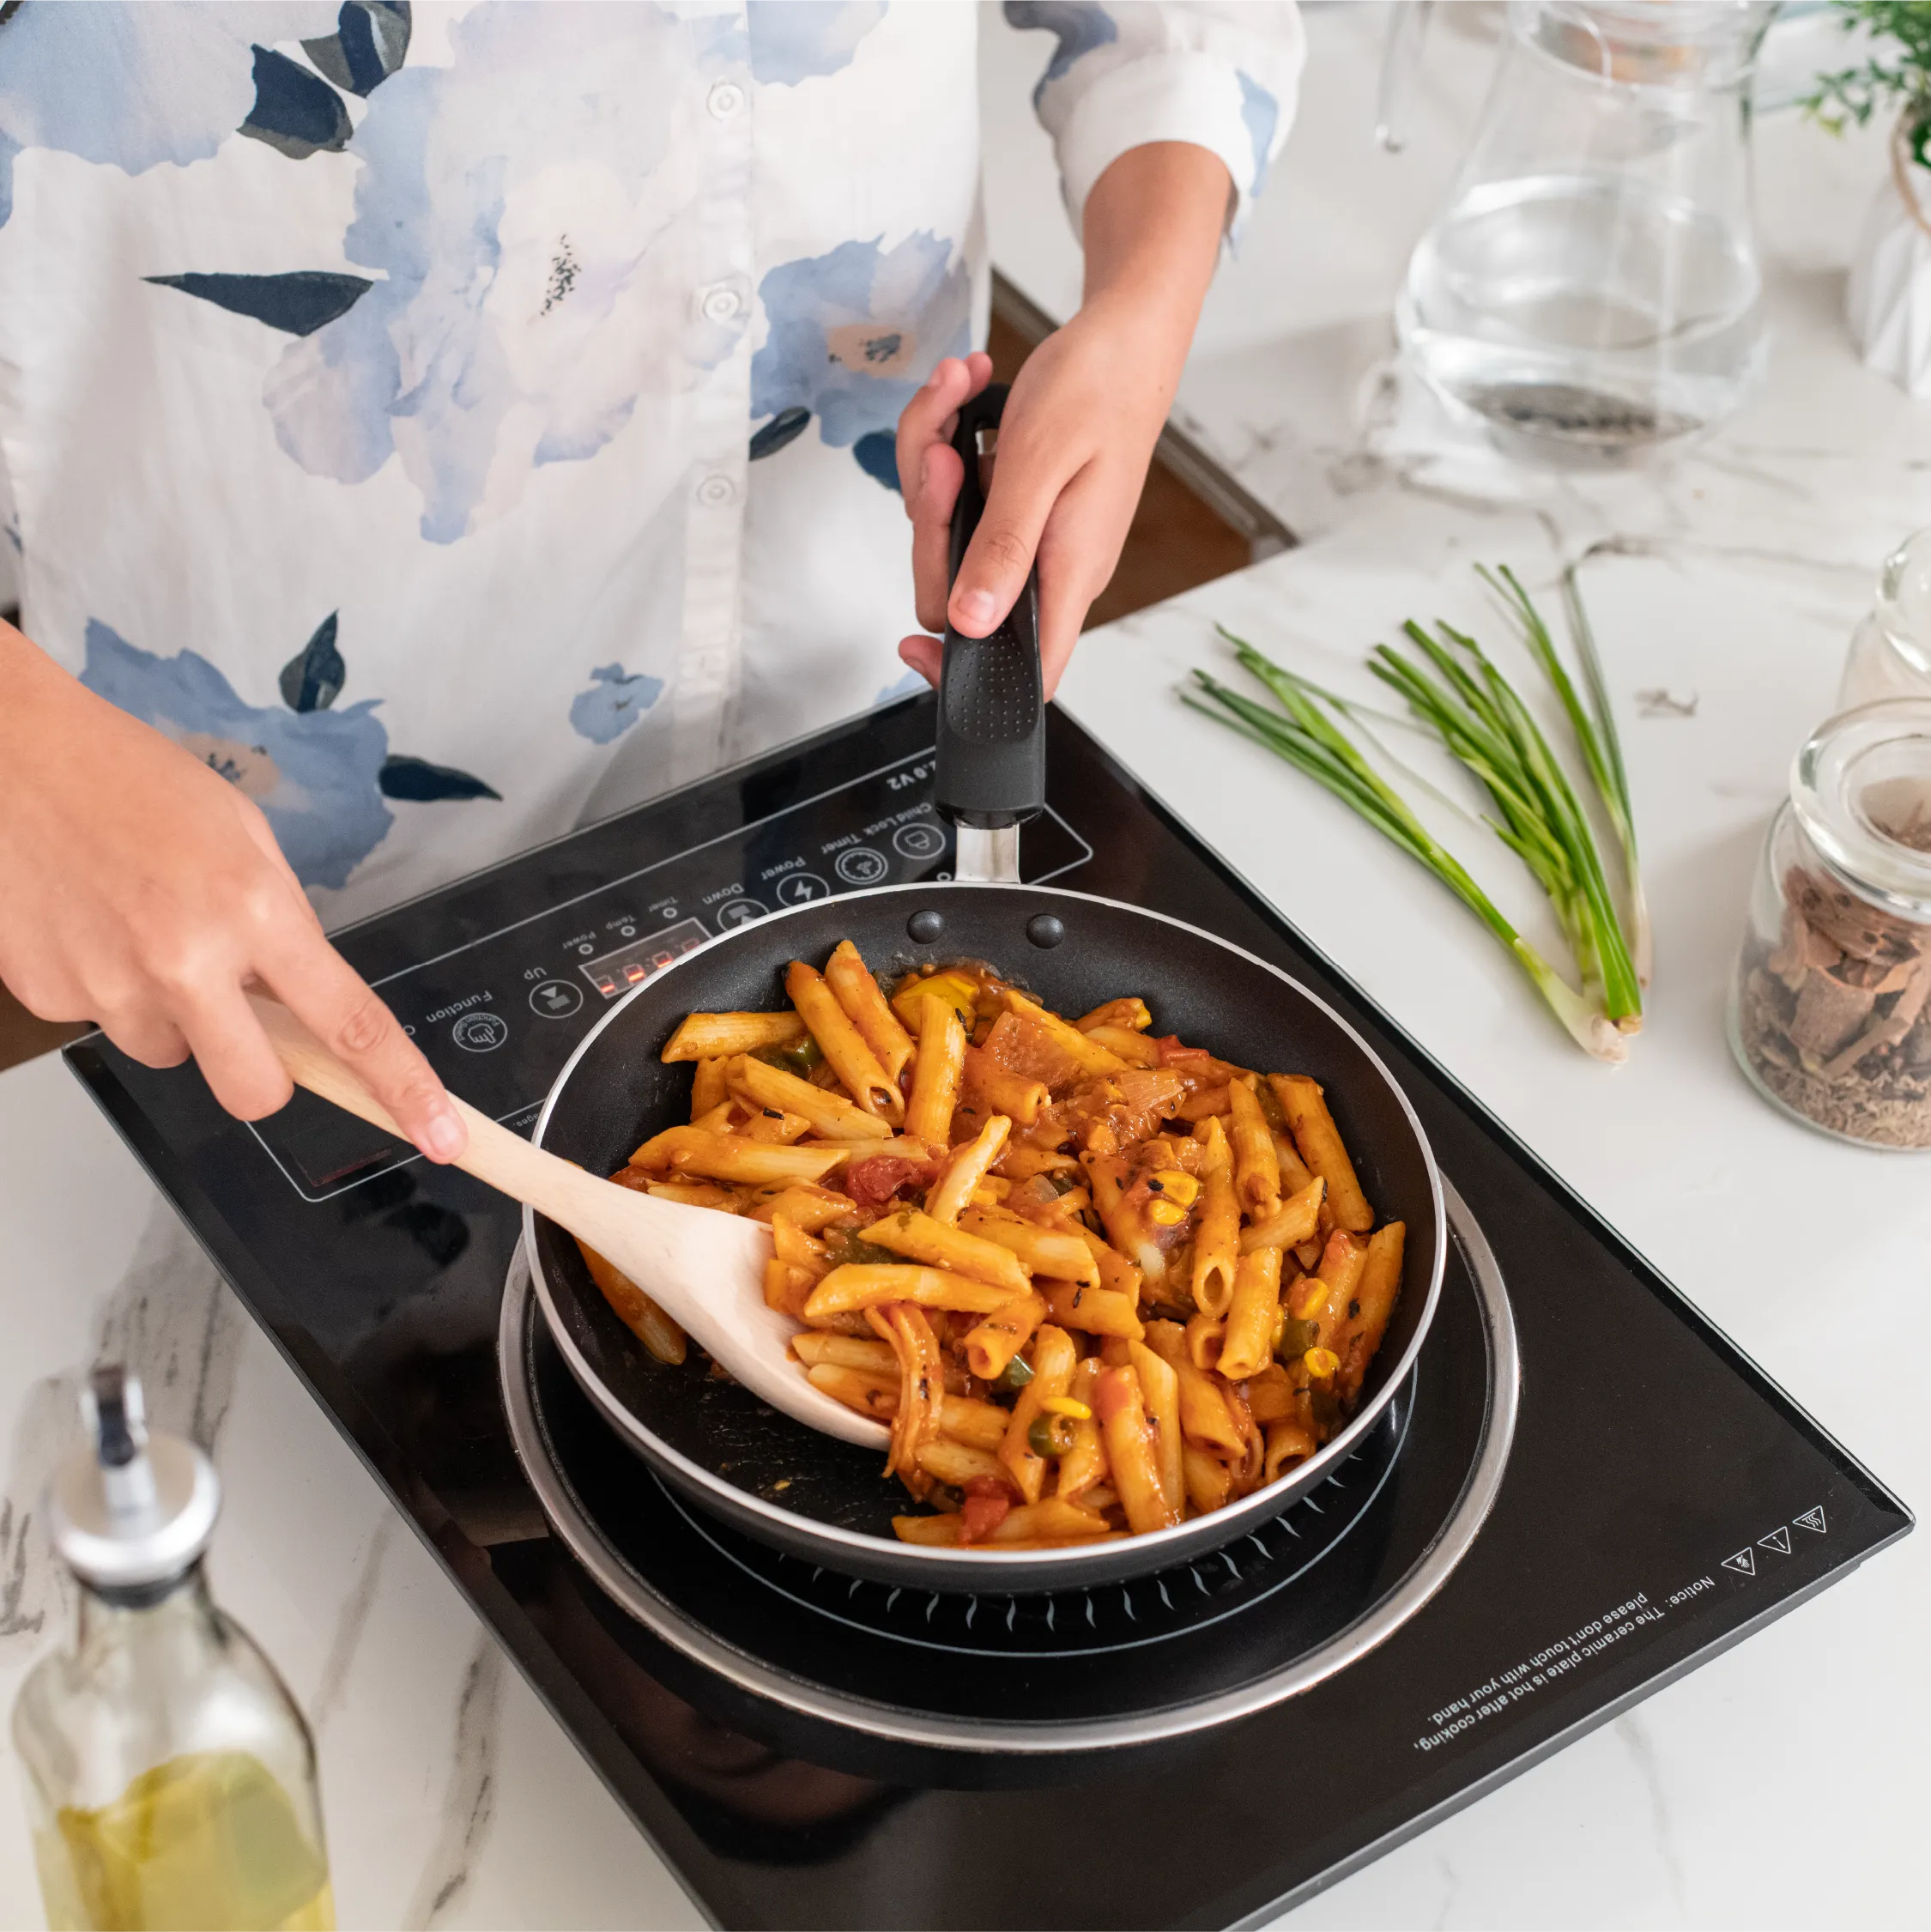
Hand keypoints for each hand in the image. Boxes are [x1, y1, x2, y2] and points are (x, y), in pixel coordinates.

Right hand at [0, 625, 465, 1161]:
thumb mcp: (245, 837)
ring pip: (175, 1056)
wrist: (12, 756)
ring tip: (146, 932)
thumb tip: (303, 996)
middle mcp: (184, 961)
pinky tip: (97, 926)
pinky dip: (113, 990)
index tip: (442, 1132)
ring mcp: (110, 986)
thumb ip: (282, 923)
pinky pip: (108, 1024)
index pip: (350, 1024)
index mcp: (253, 911)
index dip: (403, 1088)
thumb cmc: (128, 779)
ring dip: (178, 1017)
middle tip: (245, 1012)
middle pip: (256, 1091)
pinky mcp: (49, 997)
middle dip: (264, 1070)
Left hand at [895, 142, 1231, 698]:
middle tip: (945, 456)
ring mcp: (1027, 537)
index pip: (1026, 667)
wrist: (1122, 336)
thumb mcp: (1040, 463)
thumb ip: (1005, 546)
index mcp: (1068, 572)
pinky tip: (965, 399)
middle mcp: (1048, 566)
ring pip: (946, 535)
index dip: (967, 675)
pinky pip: (954, 498)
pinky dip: (945, 442)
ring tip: (956, 399)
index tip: (914, 653)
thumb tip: (972, 623)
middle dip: (929, 520)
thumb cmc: (1099, 388)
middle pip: (955, 593)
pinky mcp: (1011, 506)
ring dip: (932, 461)